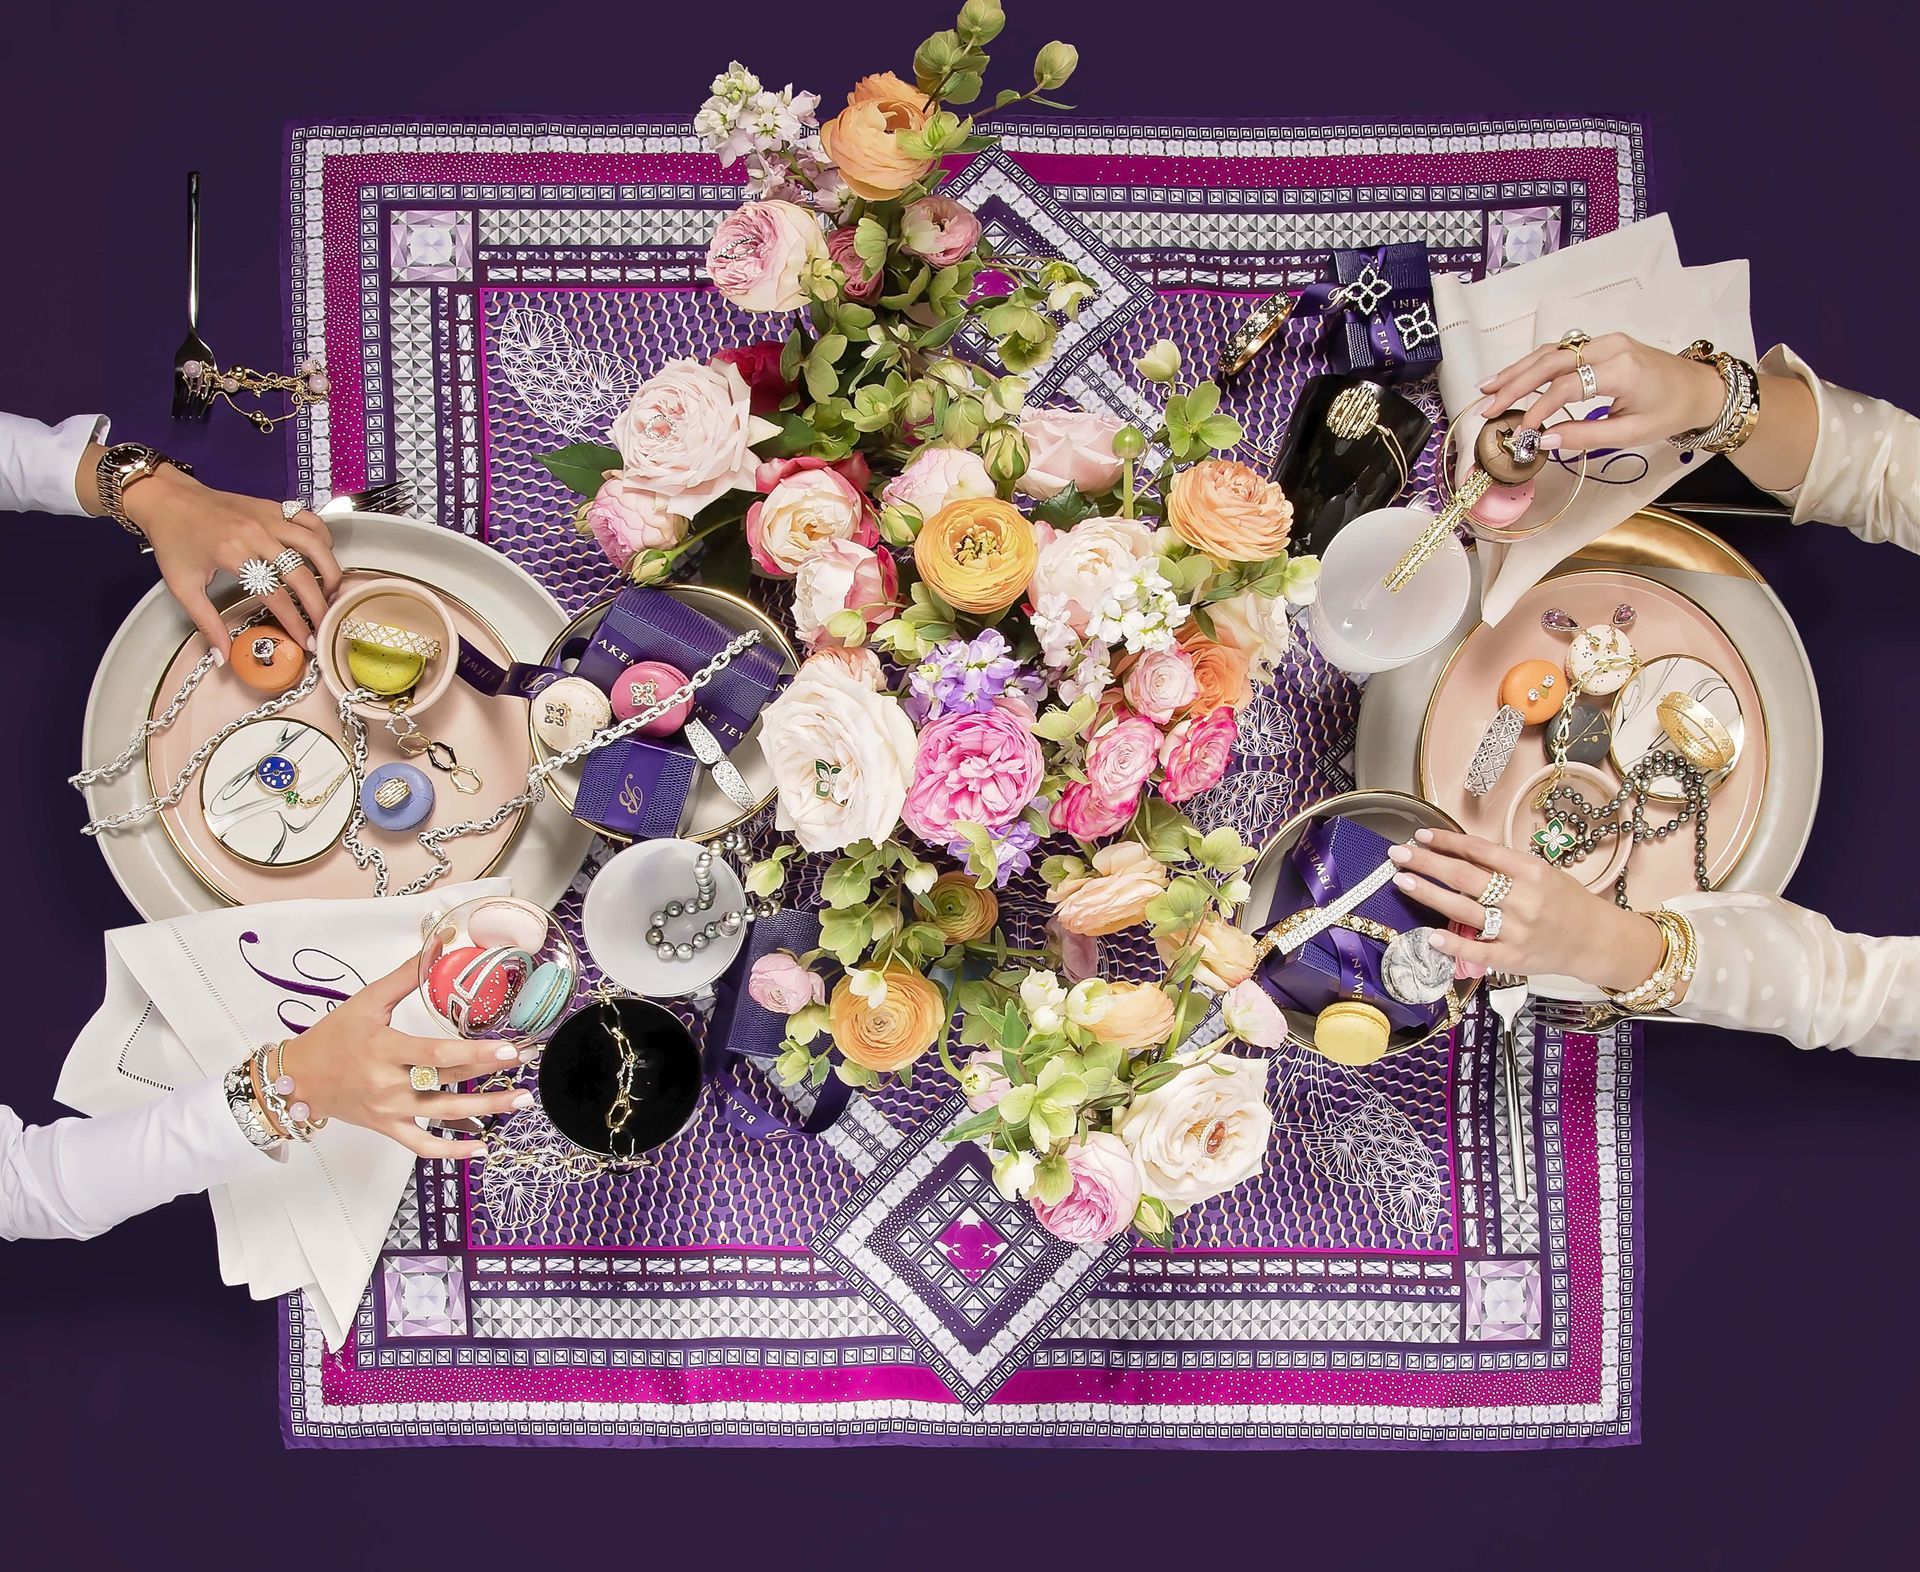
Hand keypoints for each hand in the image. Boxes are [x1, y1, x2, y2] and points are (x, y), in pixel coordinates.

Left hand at [119, 464, 341, 657]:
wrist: (167, 498)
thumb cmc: (173, 541)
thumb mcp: (183, 587)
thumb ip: (206, 623)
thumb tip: (223, 656)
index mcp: (234, 554)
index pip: (276, 596)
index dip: (295, 623)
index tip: (306, 642)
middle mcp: (257, 534)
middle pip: (302, 574)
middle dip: (319, 605)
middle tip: (325, 625)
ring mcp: (268, 517)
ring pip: (315, 544)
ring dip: (330, 570)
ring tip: (332, 592)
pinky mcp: (272, 506)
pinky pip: (309, 520)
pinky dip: (323, 537)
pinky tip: (322, 555)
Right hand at [277, 957, 531, 1159]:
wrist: (299, 1078)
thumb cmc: (334, 1037)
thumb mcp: (368, 1001)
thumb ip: (407, 974)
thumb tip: (441, 943)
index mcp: (384, 1049)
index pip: (436, 1054)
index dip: (474, 1054)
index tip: (507, 1049)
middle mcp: (388, 1084)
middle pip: (447, 1082)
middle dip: (492, 1075)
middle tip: (526, 1062)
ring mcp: (390, 1111)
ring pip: (443, 1115)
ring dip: (486, 1110)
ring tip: (520, 1101)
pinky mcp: (389, 1128)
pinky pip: (423, 1145)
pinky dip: (452, 1150)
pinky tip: (481, 1147)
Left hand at [1385, 828, 1665, 991]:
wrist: (1595, 939)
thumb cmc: (1565, 901)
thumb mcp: (1542, 872)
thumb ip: (1505, 865)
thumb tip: (1459, 852)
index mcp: (1531, 871)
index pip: (1480, 851)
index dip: (1447, 841)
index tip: (1421, 835)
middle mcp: (1523, 899)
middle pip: (1465, 877)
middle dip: (1427, 863)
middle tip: (1397, 853)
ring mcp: (1516, 930)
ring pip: (1464, 909)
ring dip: (1429, 894)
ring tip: (1402, 880)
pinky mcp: (1513, 958)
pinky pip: (1478, 951)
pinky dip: (1453, 944)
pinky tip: (1430, 935)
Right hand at [1476, 332, 1726, 454]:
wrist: (1699, 388)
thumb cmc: (1670, 412)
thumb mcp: (1631, 433)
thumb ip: (1586, 436)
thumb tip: (1545, 440)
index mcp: (1621, 370)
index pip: (1567, 387)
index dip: (1539, 408)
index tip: (1520, 430)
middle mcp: (1609, 347)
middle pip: (1551, 362)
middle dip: (1515, 384)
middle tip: (1488, 404)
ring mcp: (1604, 341)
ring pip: (1551, 352)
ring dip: (1518, 370)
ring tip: (1488, 387)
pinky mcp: (1601, 344)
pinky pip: (1561, 351)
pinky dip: (1534, 364)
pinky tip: (1513, 376)